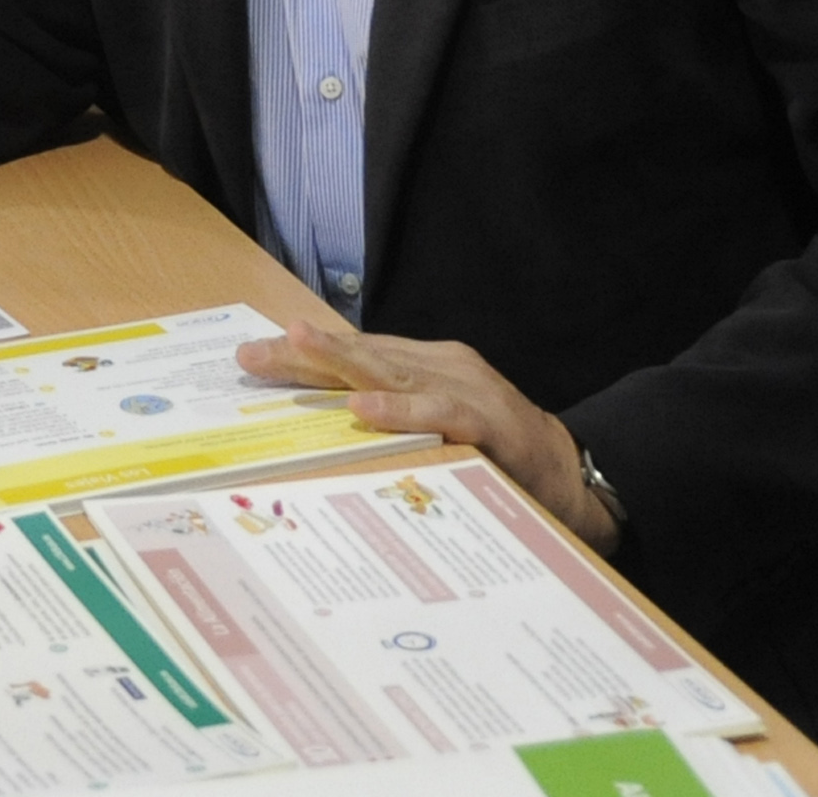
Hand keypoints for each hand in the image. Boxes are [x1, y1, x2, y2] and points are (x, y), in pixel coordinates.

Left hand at [236, 321, 621, 552]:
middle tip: (254, 352)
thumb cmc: (491, 450)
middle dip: (304, 352)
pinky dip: (402, 410)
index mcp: (421, 364)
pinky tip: (366, 408)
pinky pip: (439, 413)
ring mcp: (465, 388)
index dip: (301, 356)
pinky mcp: (490, 422)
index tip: (249, 358)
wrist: (569, 473)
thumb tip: (317, 423)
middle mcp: (439, 366)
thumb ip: (385, 418)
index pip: (351, 354)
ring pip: (393, 372)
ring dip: (342, 360)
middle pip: (362, 355)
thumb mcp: (431, 426)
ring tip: (298, 345)